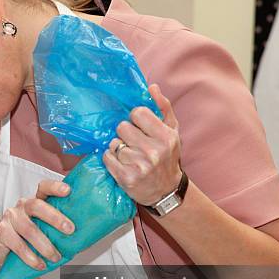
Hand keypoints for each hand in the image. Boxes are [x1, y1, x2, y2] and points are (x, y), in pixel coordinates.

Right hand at [0, 179, 74, 270]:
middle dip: (55, 217)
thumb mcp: (45, 231)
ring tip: (55, 257)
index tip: (68, 191)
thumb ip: (60, 230)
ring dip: (45, 245)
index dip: (55, 187)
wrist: (3, 253)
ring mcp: (10, 219)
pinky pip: (17, 245)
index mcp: (35, 201)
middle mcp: (21, 206)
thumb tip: (87, 237)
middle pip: (36, 206)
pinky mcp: (1, 234)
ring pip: (28, 229)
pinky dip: (30, 256)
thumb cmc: (30, 240)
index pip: (43, 188)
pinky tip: (39, 264)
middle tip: (70, 230)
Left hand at [103, 84, 181, 207]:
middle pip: (122, 127)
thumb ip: (163, 108)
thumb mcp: (172, 132)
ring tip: (128, 154)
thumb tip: (151, 87)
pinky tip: (120, 162)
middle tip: (132, 142)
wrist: (165, 191)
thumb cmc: (167, 157)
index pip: (138, 113)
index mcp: (165, 136)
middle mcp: (153, 151)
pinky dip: (110, 158)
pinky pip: (106, 157)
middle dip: (125, 133)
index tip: (138, 126)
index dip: (135, 118)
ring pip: (114, 143)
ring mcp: (139, 165)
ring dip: (117, 147)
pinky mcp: (126, 177)